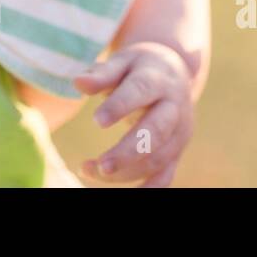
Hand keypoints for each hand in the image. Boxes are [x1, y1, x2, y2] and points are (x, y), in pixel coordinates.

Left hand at [73, 41, 195, 187]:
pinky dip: (147, 189)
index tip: (96, 120)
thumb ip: (101, 74)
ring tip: (90, 170)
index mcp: (158, 79)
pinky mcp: (177, 151)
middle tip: (100, 164)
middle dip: (128, 151)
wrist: (174, 71)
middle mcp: (174, 107)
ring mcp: (179, 132)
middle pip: (155, 132)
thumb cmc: (138, 67)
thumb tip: (78, 83)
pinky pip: (166, 176)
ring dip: (126, 172)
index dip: (120, 106)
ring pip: (158, 158)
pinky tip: (122, 194)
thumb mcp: (122, 62)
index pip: (140, 92)